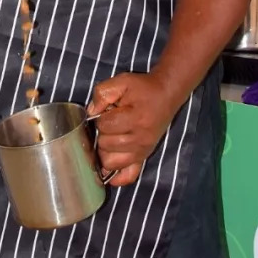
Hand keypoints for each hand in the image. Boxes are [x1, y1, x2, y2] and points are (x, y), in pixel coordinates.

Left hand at [88, 72, 177, 187]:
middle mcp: (140, 139)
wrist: (165, 95)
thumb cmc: (143, 88)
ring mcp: (142, 151)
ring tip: (111, 137)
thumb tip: (91, 112)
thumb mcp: (122, 81)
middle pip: (106, 145)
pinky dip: (117, 176)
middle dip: (103, 133)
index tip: (107, 111)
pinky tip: (110, 168)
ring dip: (106, 150)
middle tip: (111, 122)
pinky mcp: (144, 157)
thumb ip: (103, 92)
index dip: (100, 117)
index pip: (105, 126)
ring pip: (111, 162)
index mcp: (135, 118)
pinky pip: (128, 176)